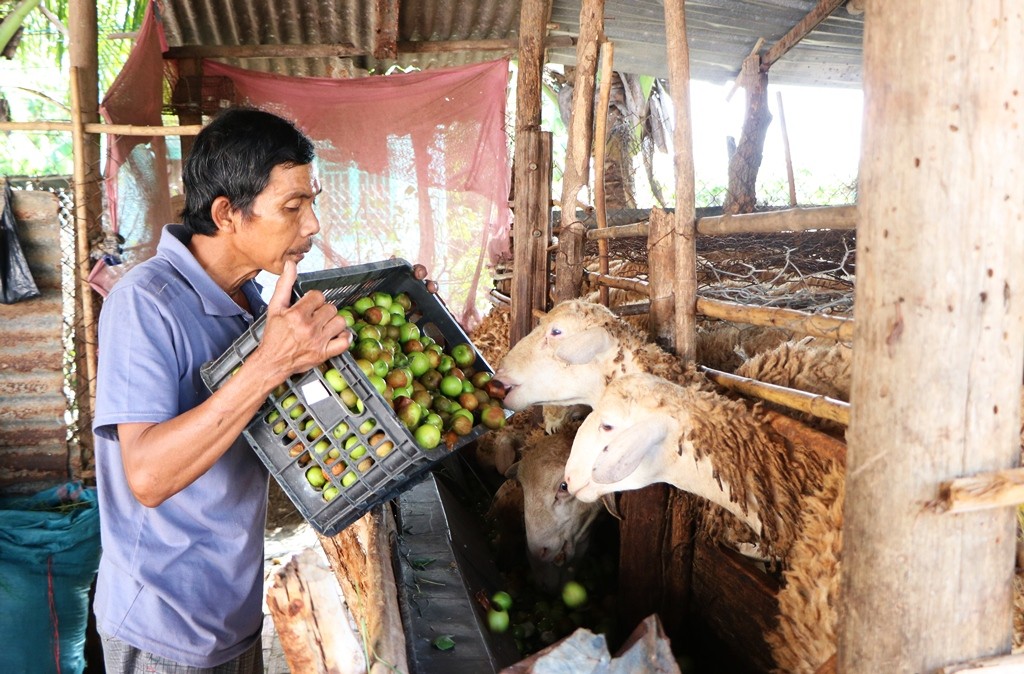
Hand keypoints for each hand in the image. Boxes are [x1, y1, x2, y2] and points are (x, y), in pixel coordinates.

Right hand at [256, 261, 352, 380]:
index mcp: (297, 314)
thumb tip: (291, 264)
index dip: (314, 300)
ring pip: (340, 322)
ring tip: (324, 325)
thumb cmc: (273, 335)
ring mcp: (318, 341)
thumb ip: (284, 284)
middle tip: (315, 317)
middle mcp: (309, 327)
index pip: (318, 296)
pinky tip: (337, 335)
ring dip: (334, 322)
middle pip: (331, 308)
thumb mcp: (275, 307)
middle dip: (323, 311)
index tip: (309, 306)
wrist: (272, 362)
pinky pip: (345, 341)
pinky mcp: (324, 353)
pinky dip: (344, 337)